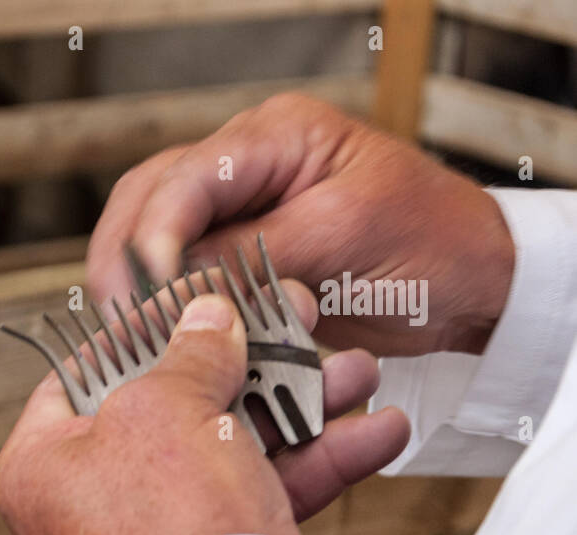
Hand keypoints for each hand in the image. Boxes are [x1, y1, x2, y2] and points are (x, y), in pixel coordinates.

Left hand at [0, 285, 407, 534]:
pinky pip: (260, 496)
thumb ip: (189, 353)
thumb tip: (205, 318)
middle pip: (171, 407)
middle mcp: (86, 502)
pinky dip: (318, 464)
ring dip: (302, 408)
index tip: (195, 297)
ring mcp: (152, 534)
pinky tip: (378, 433)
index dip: (144, 328)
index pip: (83, 373)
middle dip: (248, 364)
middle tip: (294, 322)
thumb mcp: (167, 408)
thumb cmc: (166, 524)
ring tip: (357, 372)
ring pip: (230, 449)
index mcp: (41, 464)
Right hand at [86, 93, 514, 356]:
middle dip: (124, 261)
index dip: (155, 239)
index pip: (183, 179)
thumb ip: (254, 253)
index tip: (150, 296)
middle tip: (121, 320)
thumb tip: (173, 283)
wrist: (477, 284)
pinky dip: (158, 304)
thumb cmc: (434, 244)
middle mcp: (245, 165)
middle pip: (146, 200)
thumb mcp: (345, 237)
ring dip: (132, 284)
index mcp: (276, 136)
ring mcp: (236, 209)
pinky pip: (177, 274)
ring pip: (147, 236)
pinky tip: (153, 335)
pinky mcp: (237, 255)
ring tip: (130, 332)